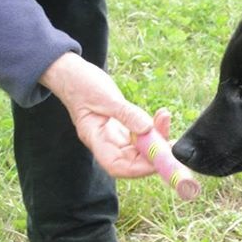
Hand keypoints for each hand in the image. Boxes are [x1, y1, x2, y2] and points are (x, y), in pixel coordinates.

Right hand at [39, 52, 169, 177]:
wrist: (71, 72)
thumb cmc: (80, 83)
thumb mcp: (105, 97)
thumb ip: (127, 114)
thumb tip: (148, 129)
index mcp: (95, 139)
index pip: (116, 165)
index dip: (138, 169)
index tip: (158, 160)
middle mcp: (105, 142)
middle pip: (132, 160)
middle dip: (153, 153)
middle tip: (170, 141)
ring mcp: (114, 136)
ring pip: (140, 148)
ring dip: (157, 138)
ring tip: (164, 119)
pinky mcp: (122, 128)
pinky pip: (141, 135)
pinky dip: (153, 128)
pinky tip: (160, 116)